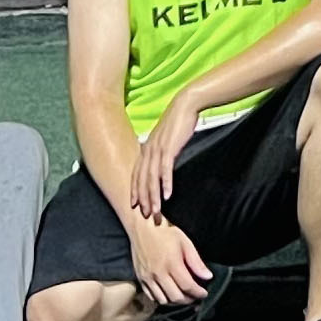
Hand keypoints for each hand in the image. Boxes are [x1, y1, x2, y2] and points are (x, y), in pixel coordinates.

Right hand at [126, 211, 211, 310]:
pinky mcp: (140, 279)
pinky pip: (151, 296)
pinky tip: (169, 293)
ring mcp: (148, 277)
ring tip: (184, 296)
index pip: (187, 286)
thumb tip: (208, 277)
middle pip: (176, 297)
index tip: (204, 293)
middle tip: (195, 297)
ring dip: (175, 301)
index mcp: (171, 264)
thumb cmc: (166, 233)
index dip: (198, 293)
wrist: (142, 229)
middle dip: (189, 300)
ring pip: (163, 300)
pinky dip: (162, 298)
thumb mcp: (185, 243)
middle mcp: (158, 273)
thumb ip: (196, 262)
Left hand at [130, 97, 199, 221]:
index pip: (136, 174)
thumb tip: (161, 159)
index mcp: (146, 148)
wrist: (185, 105)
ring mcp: (157, 150)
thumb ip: (160, 149)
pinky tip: (167, 195)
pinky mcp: (169, 148)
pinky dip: (165, 184)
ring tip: (156, 211)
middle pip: (142, 180)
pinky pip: (165, 170)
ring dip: (153, 197)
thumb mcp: (165, 137)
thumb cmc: (178, 121)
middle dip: (143, 199)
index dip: (135, 191)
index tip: (135, 205)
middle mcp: (148, 151)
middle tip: (146, 215)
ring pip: (152, 179)